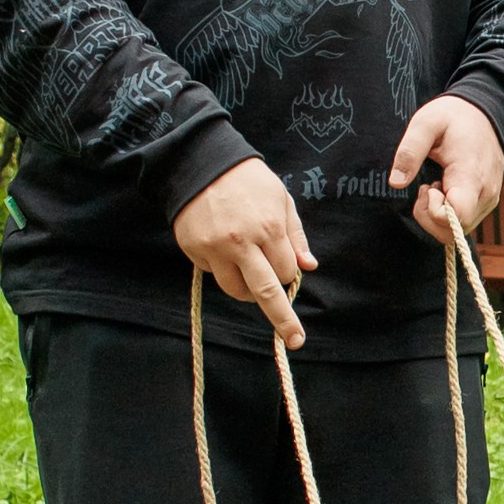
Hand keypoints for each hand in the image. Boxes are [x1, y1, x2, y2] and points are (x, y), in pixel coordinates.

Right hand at [173, 158, 316, 350]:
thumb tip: (309, 267)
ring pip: (237, 290)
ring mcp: (215, 249)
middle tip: (295, 339)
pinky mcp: (194, 251)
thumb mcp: (281, 199)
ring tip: (250, 275)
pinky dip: (224, 271)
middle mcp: (242, 242)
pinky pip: (214, 275)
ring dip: (248, 292)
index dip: (288, 274)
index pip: (286, 271)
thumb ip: (295, 235)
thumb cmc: (248, 180)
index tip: (286, 273)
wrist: (201, 163)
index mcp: (268, 227)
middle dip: (283, 319)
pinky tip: (224, 249)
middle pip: (265, 292)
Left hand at [389, 94, 503, 246]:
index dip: (433, 212)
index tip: (427, 186)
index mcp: (471, 174)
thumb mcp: (426, 122)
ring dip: (438, 216)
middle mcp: (485, 193)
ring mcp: (489, 199)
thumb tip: (396, 183)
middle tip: (426, 188)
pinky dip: (448, 213)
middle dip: (431, 216)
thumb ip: (409, 152)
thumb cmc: (455, 116)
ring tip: (435, 185)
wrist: (488, 112)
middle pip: (455, 230)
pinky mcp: (487, 201)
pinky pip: (465, 222)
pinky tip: (444, 189)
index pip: (456, 217)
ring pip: (460, 230)